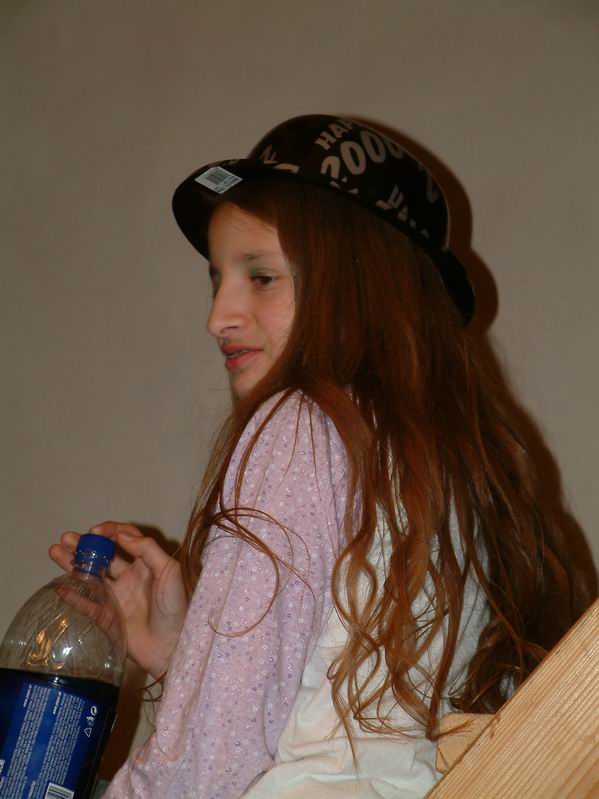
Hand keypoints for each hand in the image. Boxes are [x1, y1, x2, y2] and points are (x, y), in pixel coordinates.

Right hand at [49, 522, 187, 678]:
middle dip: (85, 545)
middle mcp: (129, 577)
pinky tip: (60, 586)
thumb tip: (122, 535)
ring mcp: (117, 596)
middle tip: (67, 538)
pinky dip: (73, 595)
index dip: (111, 531)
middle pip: (103, 556)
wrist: (171, 646)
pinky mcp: (107, 616)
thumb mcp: (170, 571)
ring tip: (55, 551)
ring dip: (73, 563)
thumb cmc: (175, 607)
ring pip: (91, 575)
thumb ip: (148, 550)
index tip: (96, 532)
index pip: (126, 539)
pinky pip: (87, 603)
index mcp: (146, 563)